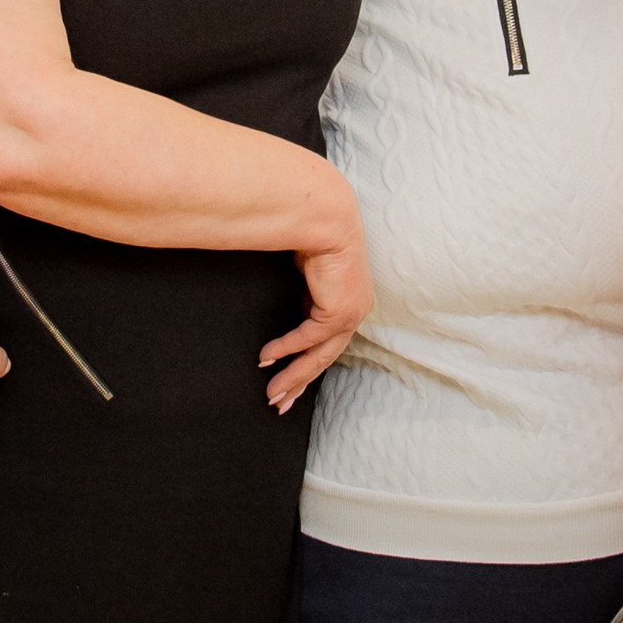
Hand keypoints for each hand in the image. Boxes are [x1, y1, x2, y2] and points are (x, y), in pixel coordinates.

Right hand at [257, 201, 371, 412]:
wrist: (324, 218)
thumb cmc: (314, 238)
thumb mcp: (308, 275)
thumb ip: (304, 297)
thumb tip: (290, 310)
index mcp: (349, 305)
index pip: (327, 346)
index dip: (306, 368)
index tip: (288, 387)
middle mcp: (355, 313)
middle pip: (324, 359)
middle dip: (298, 383)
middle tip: (278, 404)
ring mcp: (350, 314)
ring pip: (318, 356)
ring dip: (293, 376)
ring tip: (272, 393)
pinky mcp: (339, 311)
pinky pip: (307, 338)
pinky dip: (286, 349)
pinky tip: (267, 358)